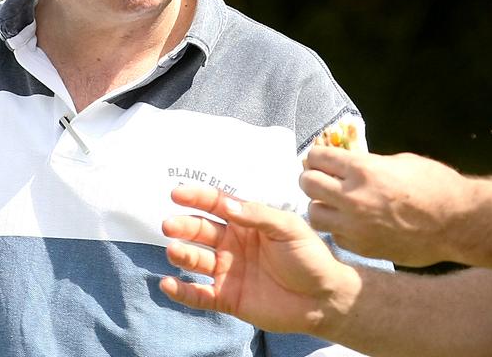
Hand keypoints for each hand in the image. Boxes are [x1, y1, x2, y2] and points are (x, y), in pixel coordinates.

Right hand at [159, 184, 359, 337]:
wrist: (323, 297)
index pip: (217, 206)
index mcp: (248, 223)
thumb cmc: (309, 257)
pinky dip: (183, 291)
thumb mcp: (289, 227)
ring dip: (183, 254)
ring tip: (174, 250)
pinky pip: (199, 295)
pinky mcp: (228, 298)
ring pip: (197, 260)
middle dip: (185, 226)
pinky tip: (168, 285)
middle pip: (201, 231)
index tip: (177, 193)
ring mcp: (228, 271)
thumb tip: (228, 205)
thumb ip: (259, 215)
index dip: (197, 198)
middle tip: (170, 225)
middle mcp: (233, 244)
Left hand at [301, 148, 473, 266]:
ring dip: (321, 205)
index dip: (317, 156)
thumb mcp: (400, 161)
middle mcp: (353, 198)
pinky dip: (339, 228)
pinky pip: (334, 235)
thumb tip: (346, 164)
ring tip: (334, 204)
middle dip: (312, 178)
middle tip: (323, 179)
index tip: (321, 159)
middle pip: (308, 184)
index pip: (317, 157)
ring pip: (314, 214)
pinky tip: (353, 223)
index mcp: (364, 170)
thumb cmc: (435, 185)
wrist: (457, 223)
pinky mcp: (361, 247)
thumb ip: (368, 163)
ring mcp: (355, 226)